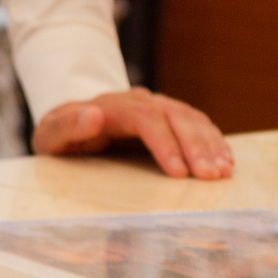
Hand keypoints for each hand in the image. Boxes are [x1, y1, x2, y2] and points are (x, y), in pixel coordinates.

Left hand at [33, 88, 232, 178]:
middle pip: (174, 116)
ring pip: (191, 118)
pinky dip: (214, 141)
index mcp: (111, 106)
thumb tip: (92, 114)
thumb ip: (66, 126)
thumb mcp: (51, 134)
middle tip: (211, 176)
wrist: (70, 121)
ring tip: (223, 172)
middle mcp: (138, 101)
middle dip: (196, 146)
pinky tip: (226, 161)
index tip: (179, 173)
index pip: (145, 119)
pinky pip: (198, 123)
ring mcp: (157, 105)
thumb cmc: (61, 135)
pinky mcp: (170, 116)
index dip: (165, 144)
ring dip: (210, 145)